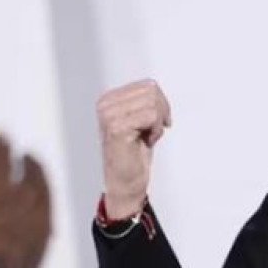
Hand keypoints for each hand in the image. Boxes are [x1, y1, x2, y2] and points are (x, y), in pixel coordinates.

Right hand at [96, 79, 171, 218]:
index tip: (159, 122)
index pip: (148, 85)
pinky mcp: (117, 128)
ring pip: (153, 103)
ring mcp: (109, 115)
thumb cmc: (133, 153)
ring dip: (158, 123)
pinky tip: (147, 142)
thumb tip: (154, 87)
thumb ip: (143, 101)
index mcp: (109, 99)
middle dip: (162, 111)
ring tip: (148, 137)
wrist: (125, 181)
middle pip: (152, 91)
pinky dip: (156, 130)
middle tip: (155, 131)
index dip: (162, 103)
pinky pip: (151, 117)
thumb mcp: (139, 120)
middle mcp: (105, 104)